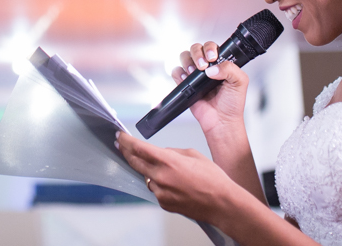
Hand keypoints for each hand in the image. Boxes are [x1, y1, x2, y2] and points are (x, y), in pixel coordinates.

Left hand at [116, 131, 232, 222]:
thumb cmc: (213, 179)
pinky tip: (174, 184)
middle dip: (126, 152)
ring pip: (147, 177)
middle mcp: (161, 177)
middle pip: (135, 162)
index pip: (139, 148)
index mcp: (168, 161)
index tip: (120, 136)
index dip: (126, 141)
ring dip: (149, 171)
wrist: (222, 203)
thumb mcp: (193, 154)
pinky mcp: (164, 203)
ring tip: (165, 169)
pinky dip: (160, 184)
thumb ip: (173, 152)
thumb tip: (163, 153)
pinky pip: (156, 190)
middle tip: (121, 146)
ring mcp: (161, 192)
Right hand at [174, 42, 249, 136]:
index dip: (210, 48)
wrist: (222, 121)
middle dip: (197, 53)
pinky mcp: (185, 84)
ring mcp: (195, 75)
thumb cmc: (232, 103)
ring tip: (194, 72)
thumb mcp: (240, 82)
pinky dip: (179, 73)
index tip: (212, 57)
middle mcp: (207, 66)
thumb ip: (230, 69)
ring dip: (188, 61)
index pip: (211, 46)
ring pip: (184, 56)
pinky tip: (187, 80)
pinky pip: (176, 72)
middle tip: (203, 66)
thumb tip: (212, 68)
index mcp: (220, 63)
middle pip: (196, 48)